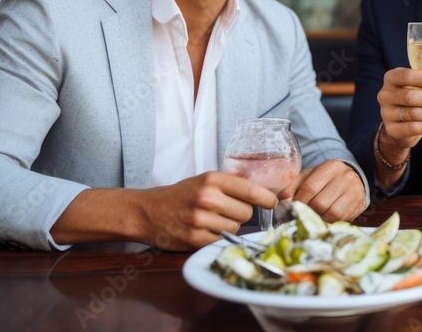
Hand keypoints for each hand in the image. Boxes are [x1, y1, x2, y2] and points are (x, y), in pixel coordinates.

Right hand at [140, 171, 276, 250]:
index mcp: (212, 180)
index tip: (273, 202)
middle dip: (241, 214)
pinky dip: (218, 239)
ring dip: (229, 227)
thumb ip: (231, 186)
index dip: (267, 199)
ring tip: (213, 220)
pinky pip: (222, 241)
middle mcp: (207, 198)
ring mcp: (200, 220)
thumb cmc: (181, 195)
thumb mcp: (205, 181)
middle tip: (226, 211)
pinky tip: (206, 231)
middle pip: (246, 213)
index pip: (251, 191)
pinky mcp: (195, 239)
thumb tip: (264, 194)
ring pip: (236, 228)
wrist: (148, 211)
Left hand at [279, 160, 366, 221]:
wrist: (352, 182)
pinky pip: (341, 220)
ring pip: (331, 213)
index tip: (292, 208)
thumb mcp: (310, 176)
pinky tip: (324, 220)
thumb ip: (294, 185)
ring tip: (313, 218)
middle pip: (320, 202)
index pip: (310, 187)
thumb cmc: (326, 180)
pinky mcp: (359, 205)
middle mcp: (346, 177)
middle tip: (301, 215)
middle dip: (308, 212)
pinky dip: (329, 223)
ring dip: (319, 219)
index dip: (299, 201)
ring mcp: (355, 191)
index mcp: (331, 166)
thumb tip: (281, 199)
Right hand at [377, 67, 421, 154]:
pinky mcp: (392, 130)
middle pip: (410, 97)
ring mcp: (387, 114)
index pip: (405, 76)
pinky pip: (414, 127)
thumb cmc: (413, 98)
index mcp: (391, 78)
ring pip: (414, 113)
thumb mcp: (415, 85)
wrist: (399, 124)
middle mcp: (385, 95)